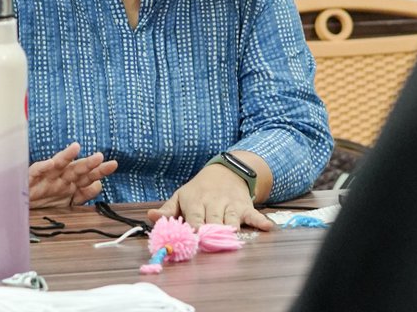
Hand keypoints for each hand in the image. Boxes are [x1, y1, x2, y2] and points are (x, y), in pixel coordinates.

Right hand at [28, 142, 117, 207]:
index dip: (100, 171)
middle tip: (100, 157)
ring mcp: (46, 178)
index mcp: (70, 184)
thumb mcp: (67, 201)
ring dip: (66, 157)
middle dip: (87, 164)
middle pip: (76, 170)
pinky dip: (44, 166)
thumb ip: (83, 194)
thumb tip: (99, 184)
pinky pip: (37, 171)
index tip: (113, 164)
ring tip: (76, 148)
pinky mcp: (31, 179)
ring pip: (58, 166)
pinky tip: (51, 162)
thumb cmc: (43, 201)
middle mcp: (60, 179)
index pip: (88, 176)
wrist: (20, 206)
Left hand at [146, 164, 272, 230]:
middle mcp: (213, 202)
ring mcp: (230, 204)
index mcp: (195, 201)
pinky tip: (267, 227)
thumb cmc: (198, 190)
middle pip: (212, 222)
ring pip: (231, 221)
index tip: (191, 242)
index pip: (193, 219)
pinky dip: (260, 221)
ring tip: (229, 239)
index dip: (193, 231)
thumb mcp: (181, 197)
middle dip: (211, 233)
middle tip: (208, 245)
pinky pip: (254, 215)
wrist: (224, 172)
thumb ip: (167, 210)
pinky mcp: (245, 206)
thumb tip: (150, 216)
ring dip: (230, 230)